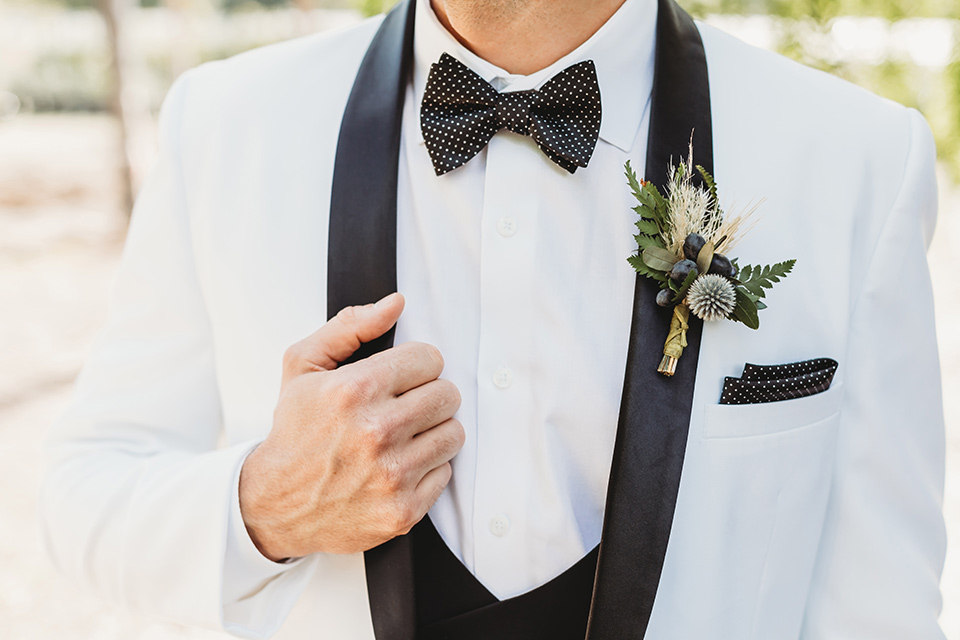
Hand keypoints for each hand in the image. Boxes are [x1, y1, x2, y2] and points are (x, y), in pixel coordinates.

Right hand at [238, 293, 463, 559]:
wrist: (275, 504)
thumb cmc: (294, 431)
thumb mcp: (303, 366)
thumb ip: (350, 326)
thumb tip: (397, 304)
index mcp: (355, 390)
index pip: (430, 359)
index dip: (415, 366)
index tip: (400, 379)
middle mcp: (376, 432)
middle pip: (448, 395)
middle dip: (428, 396)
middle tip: (403, 407)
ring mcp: (392, 475)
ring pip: (453, 433)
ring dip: (432, 431)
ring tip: (403, 436)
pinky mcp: (403, 510)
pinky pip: (445, 472)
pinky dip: (427, 468)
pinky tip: (398, 466)